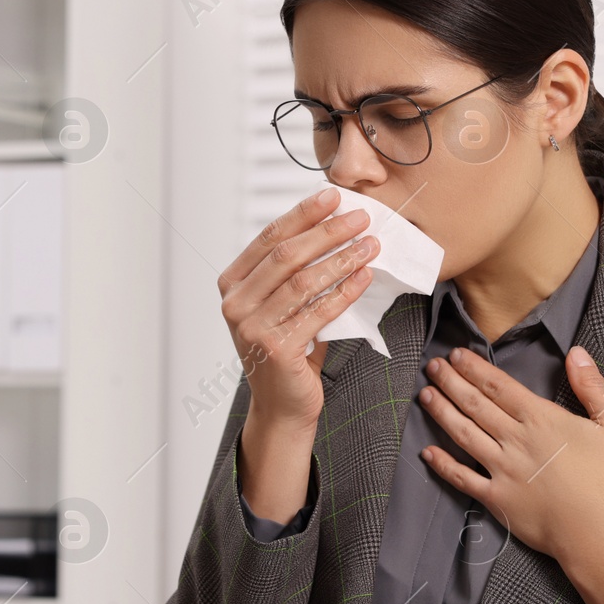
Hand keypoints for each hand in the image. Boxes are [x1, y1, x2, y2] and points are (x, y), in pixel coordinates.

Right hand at [219, 187, 376, 427]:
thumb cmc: (288, 350)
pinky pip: (319, 311)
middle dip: (328, 231)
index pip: (269, 238)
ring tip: (371, 245)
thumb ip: (295, 272)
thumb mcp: (282, 305)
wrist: (282, 406)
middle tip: (361, 217)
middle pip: (287, 255)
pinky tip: (365, 275)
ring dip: (343, 258)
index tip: (333, 196)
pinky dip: (346, 290)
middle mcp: (235, 304)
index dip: (303, 214)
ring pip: (304, 281)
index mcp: (233, 284)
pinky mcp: (275, 348)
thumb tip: (334, 225)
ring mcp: (252, 327)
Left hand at [417, 344, 603, 603]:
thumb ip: (593, 387)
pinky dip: (442, 464)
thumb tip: (576, 352)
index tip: (456, 354)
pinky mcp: (496, 499)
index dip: (475, 368)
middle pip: (475, 404)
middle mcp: (515, 440)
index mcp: (542, 419)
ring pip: (464, 434)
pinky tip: (426, 452)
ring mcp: (502, 470)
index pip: (499, 386)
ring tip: (425, 396)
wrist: (601, 535)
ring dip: (442, 412)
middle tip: (433, 366)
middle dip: (451, 382)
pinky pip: (462, 478)